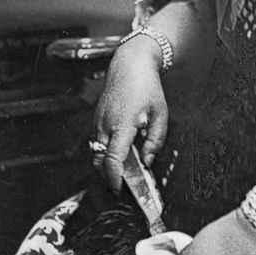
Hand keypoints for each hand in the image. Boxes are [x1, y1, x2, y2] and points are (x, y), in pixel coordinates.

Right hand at [93, 38, 168, 191]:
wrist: (129, 65)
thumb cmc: (147, 87)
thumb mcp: (160, 114)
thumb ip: (155, 141)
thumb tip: (147, 161)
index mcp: (121, 126)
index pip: (112, 160)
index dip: (115, 178)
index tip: (121, 189)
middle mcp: (104, 126)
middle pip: (99, 161)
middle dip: (108, 177)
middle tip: (123, 186)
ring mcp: (97, 122)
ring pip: (95, 152)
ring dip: (105, 165)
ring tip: (122, 172)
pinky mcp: (95, 119)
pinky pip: (95, 142)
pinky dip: (103, 152)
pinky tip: (118, 153)